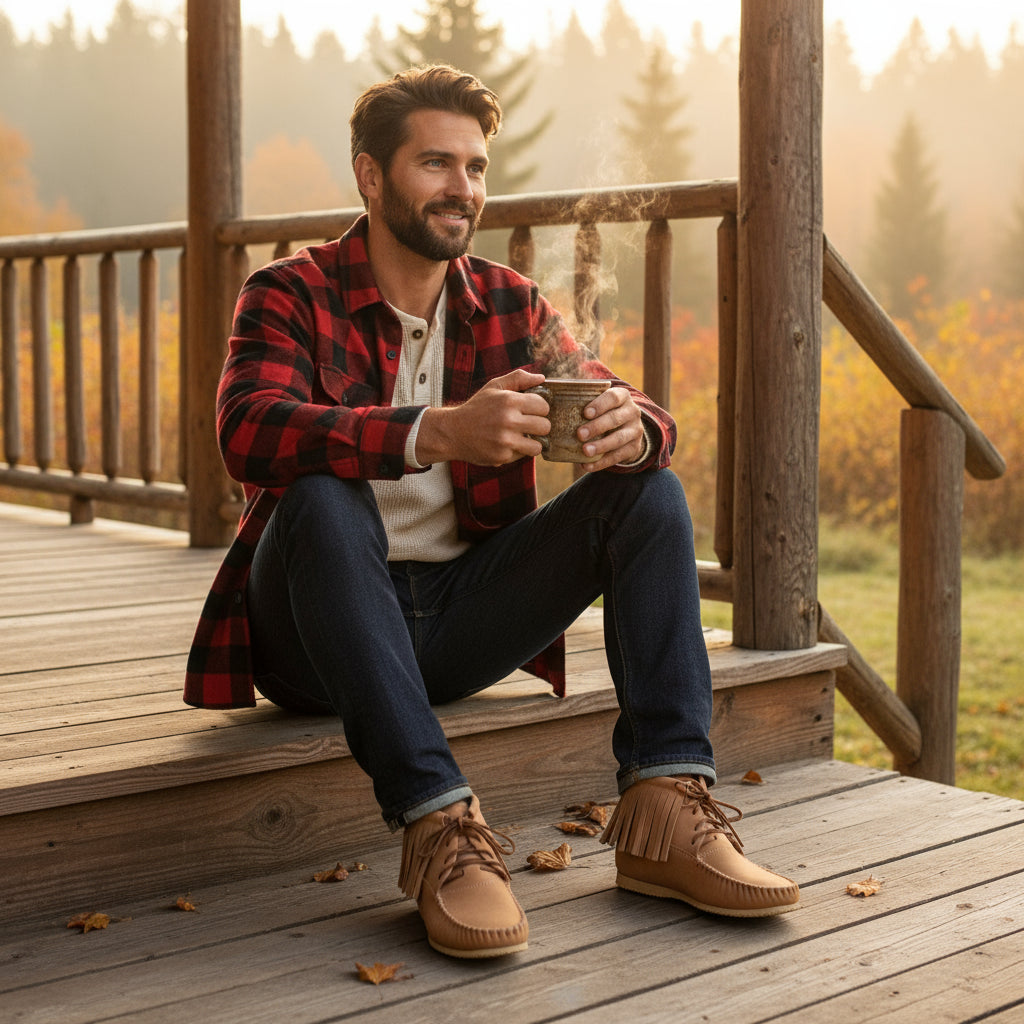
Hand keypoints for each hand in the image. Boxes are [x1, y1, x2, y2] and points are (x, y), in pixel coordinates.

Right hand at [416, 369, 550, 465]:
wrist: (453, 432)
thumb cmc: (477, 408)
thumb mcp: (494, 387)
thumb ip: (518, 378)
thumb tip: (542, 378)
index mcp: (509, 400)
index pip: (544, 406)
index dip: (539, 409)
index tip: (531, 411)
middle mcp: (508, 420)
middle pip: (545, 426)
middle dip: (539, 425)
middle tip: (528, 425)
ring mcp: (505, 441)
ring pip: (538, 446)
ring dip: (532, 442)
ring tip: (521, 437)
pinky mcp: (502, 457)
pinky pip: (522, 456)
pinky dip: (517, 451)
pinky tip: (506, 445)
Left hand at [577, 386, 645, 471]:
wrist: (628, 429)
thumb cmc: (605, 413)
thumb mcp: (600, 402)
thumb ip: (584, 398)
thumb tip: (554, 397)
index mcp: (622, 396)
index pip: (613, 397)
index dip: (600, 405)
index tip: (585, 413)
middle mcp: (632, 412)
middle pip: (615, 419)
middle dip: (597, 427)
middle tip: (580, 434)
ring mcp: (635, 431)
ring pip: (618, 439)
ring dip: (601, 446)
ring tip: (585, 451)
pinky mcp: (634, 448)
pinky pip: (618, 456)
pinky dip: (601, 462)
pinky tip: (587, 465)